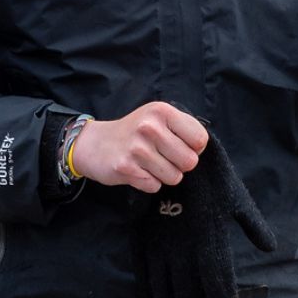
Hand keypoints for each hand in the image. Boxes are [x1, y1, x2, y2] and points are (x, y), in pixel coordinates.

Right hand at [71, 102, 206, 191]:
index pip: (200, 139)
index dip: (194, 148)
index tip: (179, 145)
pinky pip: (155, 186)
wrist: (96, 143)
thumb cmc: (134, 132)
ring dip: (164, 175)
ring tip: (149, 164)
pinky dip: (148, 183)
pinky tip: (138, 171)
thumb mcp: (156, 118)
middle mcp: (150, 127)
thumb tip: (201, 148)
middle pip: (190, 161)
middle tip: (163, 157)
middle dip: (179, 165)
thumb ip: (181, 128)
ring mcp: (137, 148)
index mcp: (162, 111)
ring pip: (174, 177)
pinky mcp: (126, 168)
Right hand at [134, 136, 276, 297]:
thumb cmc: (211, 173)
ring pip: (167, 290)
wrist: (172, 149)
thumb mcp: (236, 196)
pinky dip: (147, 296)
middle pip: (192, 295)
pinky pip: (144, 274)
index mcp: (211, 241)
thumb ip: (253, 224)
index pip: (219, 284)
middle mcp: (186, 249)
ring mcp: (162, 246)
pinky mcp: (143, 239)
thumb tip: (270, 248)